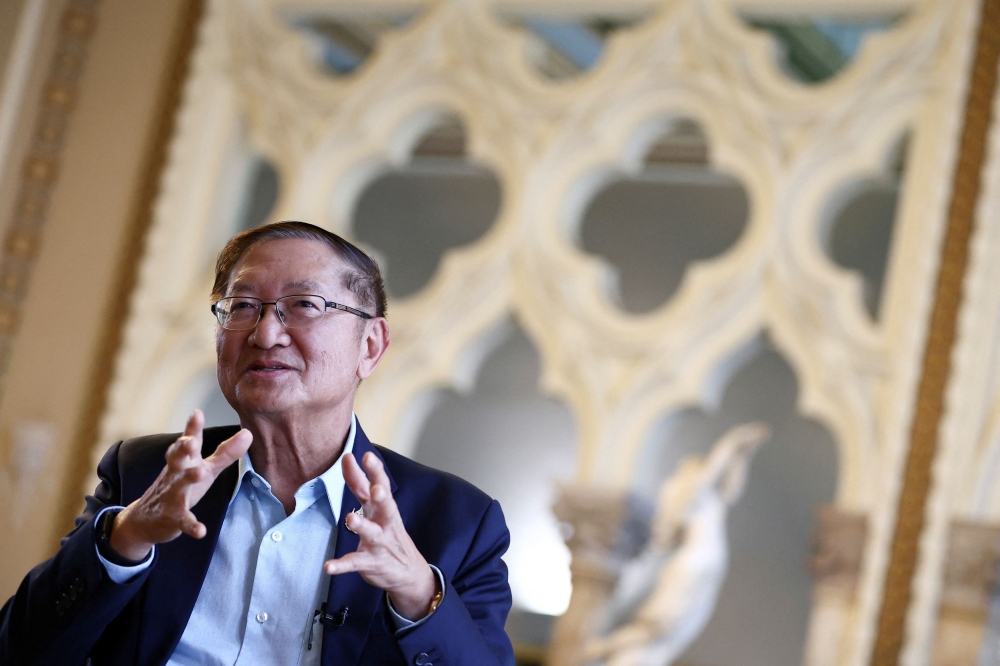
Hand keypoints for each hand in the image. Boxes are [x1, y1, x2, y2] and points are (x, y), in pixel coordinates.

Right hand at [109, 410, 251, 559]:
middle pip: (177, 459)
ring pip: (178, 486)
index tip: (197, 413)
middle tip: (190, 440)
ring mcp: (172, 496)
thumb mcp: (204, 467)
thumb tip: (248, 433)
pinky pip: (183, 521)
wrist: (145, 519)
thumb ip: (225, 452)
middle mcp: (175, 475)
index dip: (192, 428)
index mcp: (184, 461)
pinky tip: (201, 531)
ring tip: (200, 472)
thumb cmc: (181, 485)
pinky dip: (191, 525)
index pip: (186, 441)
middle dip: (182, 448)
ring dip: (188, 479)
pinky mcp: (173, 517)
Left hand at [323, 452, 436, 620]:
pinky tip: (328, 567)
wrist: (408, 572)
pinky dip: (341, 566)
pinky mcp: (372, 563)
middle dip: (381, 496)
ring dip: (362, 526)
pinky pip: (355, 563)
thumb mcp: (377, 508)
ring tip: (351, 519)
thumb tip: (347, 457)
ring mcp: (380, 543)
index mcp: (384, 507)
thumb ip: (360, 484)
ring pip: (371, 533)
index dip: (374, 471)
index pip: (380, 485)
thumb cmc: (388, 533)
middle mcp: (385, 522)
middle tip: (377, 488)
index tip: (366, 456)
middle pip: (385, 506)